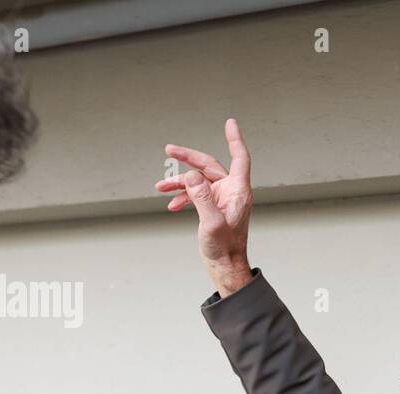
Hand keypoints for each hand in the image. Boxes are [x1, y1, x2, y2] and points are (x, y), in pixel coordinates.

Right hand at [157, 118, 253, 296]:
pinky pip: (196, 194)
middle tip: (169, 149)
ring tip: (159, 186)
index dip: (235, 139)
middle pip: (209, 165)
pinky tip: (170, 204)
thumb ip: (202, 199)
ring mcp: (222, 199)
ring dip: (179, 181)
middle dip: (188, 157)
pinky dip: (183, 195)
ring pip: (198, 180)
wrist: (224, 265)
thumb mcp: (211, 224)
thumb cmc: (224, 248)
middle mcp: (231, 191)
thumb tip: (191, 176)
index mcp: (237, 191)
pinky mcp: (213, 207)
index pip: (239, 158)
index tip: (230, 122)